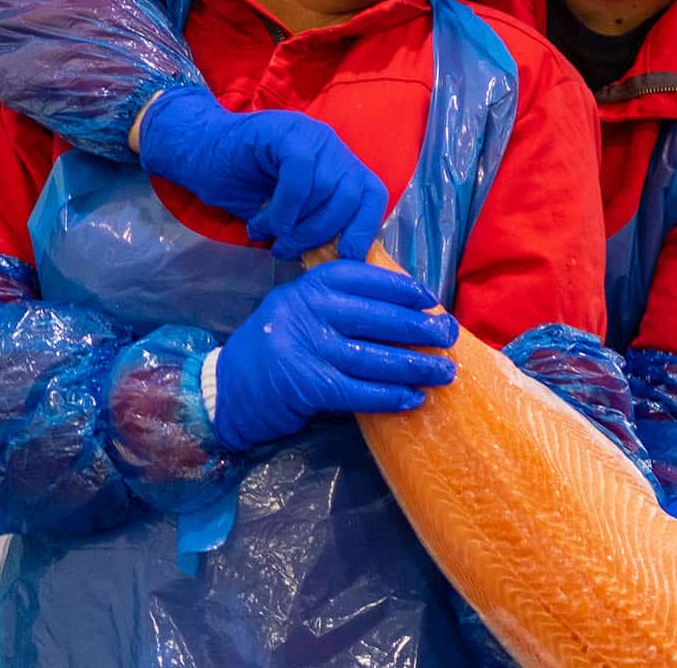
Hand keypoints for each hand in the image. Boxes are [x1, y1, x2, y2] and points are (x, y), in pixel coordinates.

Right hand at [135, 86, 388, 260]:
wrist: (196, 151)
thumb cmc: (239, 185)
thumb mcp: (283, 214)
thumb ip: (311, 226)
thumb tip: (336, 264)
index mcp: (338, 165)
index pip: (373, 194)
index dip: (364, 229)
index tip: (346, 258)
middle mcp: (331, 146)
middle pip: (353, 194)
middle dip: (322, 232)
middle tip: (288, 249)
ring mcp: (311, 134)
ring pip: (328, 186)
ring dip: (297, 223)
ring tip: (267, 233)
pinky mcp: (286, 130)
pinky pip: (301, 172)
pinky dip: (287, 205)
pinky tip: (265, 219)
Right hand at [212, 260, 457, 450]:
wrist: (227, 389)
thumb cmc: (275, 347)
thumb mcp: (299, 308)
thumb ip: (340, 303)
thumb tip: (405, 309)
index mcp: (310, 286)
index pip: (367, 279)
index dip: (404, 289)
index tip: (430, 299)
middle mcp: (309, 311)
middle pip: (380, 318)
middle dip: (421, 328)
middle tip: (449, 336)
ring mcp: (308, 348)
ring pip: (377, 357)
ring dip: (417, 367)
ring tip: (444, 372)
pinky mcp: (309, 385)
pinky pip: (362, 391)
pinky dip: (392, 396)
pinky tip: (414, 398)